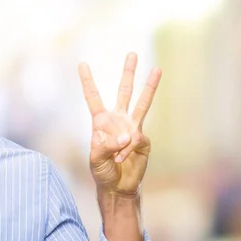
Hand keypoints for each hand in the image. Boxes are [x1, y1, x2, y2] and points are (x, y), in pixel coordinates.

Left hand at [79, 53, 161, 197]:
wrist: (117, 187)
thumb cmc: (102, 172)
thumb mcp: (95, 158)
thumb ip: (106, 145)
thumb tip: (127, 135)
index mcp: (100, 122)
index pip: (93, 97)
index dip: (88, 81)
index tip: (82, 64)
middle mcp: (118, 120)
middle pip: (123, 92)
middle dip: (128, 73)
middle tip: (132, 53)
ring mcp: (132, 128)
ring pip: (142, 103)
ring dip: (149, 86)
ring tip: (158, 68)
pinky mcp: (143, 140)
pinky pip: (135, 140)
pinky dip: (126, 150)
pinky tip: (120, 159)